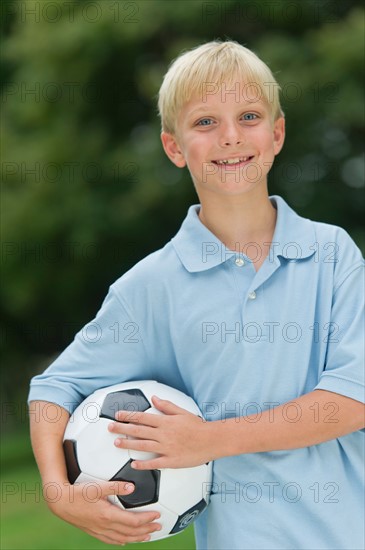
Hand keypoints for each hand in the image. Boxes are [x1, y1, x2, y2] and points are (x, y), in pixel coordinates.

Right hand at [46, 479, 160, 544]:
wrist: (60, 503)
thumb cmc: (78, 493)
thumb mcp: (97, 487)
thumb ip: (116, 486)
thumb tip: (132, 487)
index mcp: (108, 515)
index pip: (133, 521)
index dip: (147, 519)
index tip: (157, 515)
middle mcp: (105, 526)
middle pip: (131, 532)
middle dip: (147, 529)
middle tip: (159, 526)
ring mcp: (99, 531)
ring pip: (122, 538)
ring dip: (137, 537)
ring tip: (148, 535)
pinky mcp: (94, 531)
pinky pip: (111, 540)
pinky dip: (122, 541)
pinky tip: (125, 540)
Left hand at [108, 396, 213, 468]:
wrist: (211, 440)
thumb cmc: (197, 426)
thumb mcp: (182, 412)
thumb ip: (166, 406)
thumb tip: (154, 398)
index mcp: (165, 422)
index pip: (142, 417)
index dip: (128, 416)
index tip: (118, 416)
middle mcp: (163, 434)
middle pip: (138, 430)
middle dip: (122, 429)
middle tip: (110, 428)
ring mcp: (166, 448)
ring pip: (143, 446)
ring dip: (128, 444)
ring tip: (116, 443)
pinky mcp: (171, 460)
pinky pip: (154, 463)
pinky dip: (143, 463)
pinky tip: (134, 463)